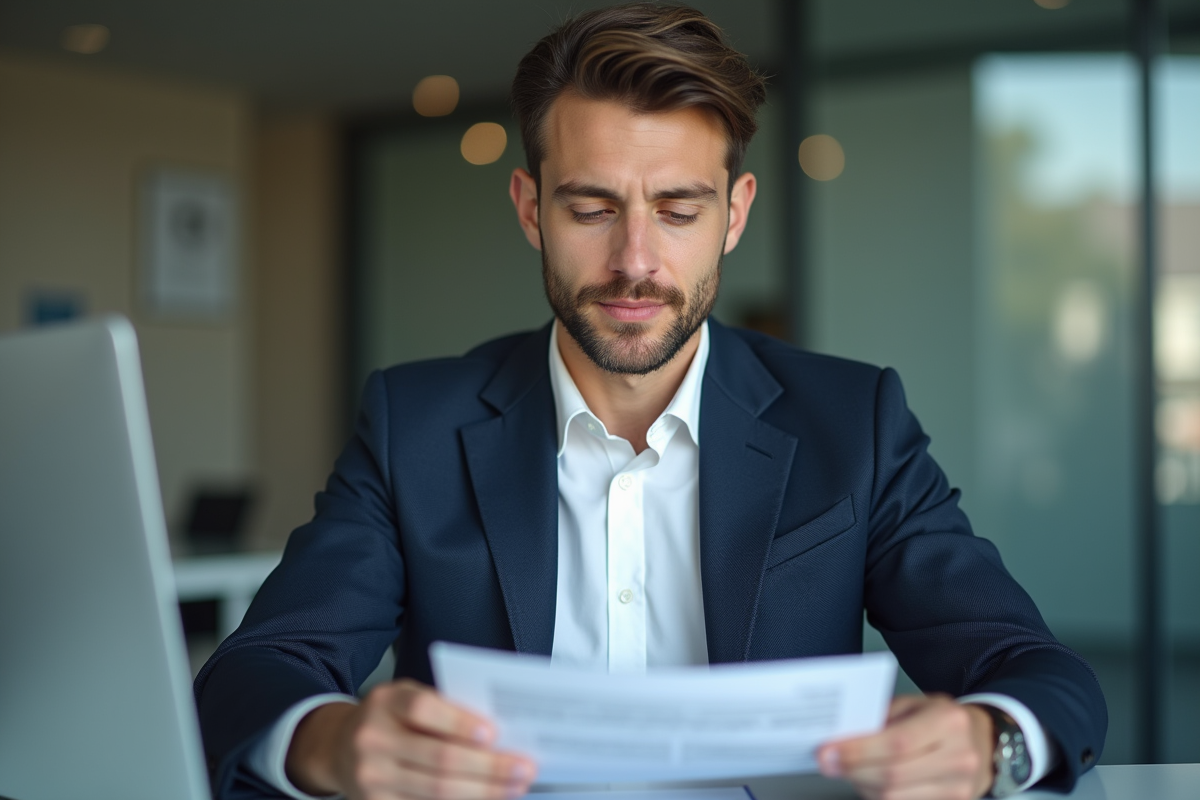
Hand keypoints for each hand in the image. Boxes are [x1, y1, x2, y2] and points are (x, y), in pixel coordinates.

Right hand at [285, 679, 536, 799]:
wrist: (338, 747)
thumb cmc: (388, 718)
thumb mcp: (406, 698)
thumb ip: (442, 709)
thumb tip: (496, 734)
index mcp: (385, 702)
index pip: (423, 710)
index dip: (458, 723)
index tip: (492, 734)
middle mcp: (373, 739)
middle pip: (438, 758)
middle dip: (488, 767)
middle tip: (523, 768)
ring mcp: (372, 778)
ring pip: (436, 790)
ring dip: (483, 791)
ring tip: (514, 786)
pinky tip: (485, 798)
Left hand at [816, 694, 994, 799]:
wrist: (981, 741)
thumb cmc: (940, 718)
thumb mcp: (913, 704)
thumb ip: (881, 719)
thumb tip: (840, 739)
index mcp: (948, 721)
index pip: (897, 743)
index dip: (859, 751)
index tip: (827, 751)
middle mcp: (959, 756)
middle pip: (894, 775)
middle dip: (853, 770)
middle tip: (827, 763)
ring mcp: (959, 786)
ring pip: (895, 796)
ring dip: (862, 785)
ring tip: (847, 770)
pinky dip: (878, 795)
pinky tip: (867, 781)